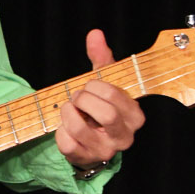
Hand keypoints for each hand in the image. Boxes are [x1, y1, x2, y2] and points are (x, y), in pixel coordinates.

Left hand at [54, 28, 147, 167]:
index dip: (96, 86)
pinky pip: (66, 143)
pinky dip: (60, 130)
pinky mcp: (84, 159)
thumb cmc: (100, 107)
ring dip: (68, 113)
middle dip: (84, 99)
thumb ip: (101, 58)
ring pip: (80, 128)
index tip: (90, 85)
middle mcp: (125, 136)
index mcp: (135, 116)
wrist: (89, 139)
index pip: (115, 95)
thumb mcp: (105, 82)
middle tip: (78, 97)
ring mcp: (105, 151)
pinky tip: (66, 127)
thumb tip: (95, 34)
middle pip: (105, 113)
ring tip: (70, 109)